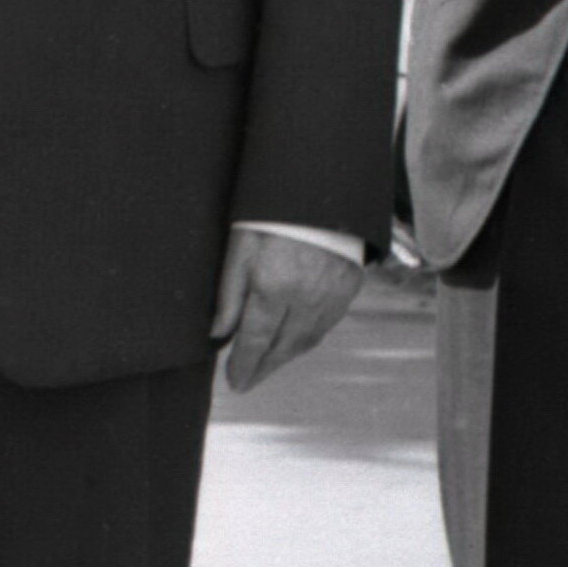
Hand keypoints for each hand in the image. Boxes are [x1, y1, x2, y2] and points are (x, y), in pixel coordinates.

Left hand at [211, 226, 366, 400]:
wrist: (321, 184)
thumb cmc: (272, 211)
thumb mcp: (239, 244)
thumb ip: (229, 293)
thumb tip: (219, 334)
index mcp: (273, 286)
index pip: (255, 341)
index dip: (243, 365)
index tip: (234, 382)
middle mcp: (305, 297)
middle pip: (281, 348)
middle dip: (263, 368)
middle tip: (247, 381)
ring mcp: (331, 294)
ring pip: (306, 341)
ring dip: (284, 358)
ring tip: (267, 365)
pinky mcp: (349, 287)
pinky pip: (326, 325)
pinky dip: (307, 339)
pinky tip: (294, 342)